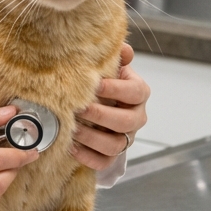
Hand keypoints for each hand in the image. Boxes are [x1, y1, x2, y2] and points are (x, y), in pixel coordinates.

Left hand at [72, 43, 149, 171]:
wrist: (100, 109)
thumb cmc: (105, 85)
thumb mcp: (111, 67)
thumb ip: (117, 57)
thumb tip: (123, 48)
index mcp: (138, 93)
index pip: (136, 92)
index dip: (117, 89)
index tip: (96, 84)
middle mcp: (136, 117)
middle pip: (127, 121)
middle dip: (101, 115)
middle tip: (80, 109)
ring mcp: (125, 139)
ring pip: (115, 145)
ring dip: (92, 137)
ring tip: (73, 128)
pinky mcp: (112, 156)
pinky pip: (103, 162)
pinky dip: (87, 156)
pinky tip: (72, 146)